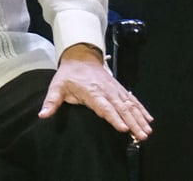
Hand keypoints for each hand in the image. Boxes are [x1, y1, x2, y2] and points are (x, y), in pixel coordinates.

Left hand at [39, 43, 153, 140]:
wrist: (80, 56)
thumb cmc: (68, 74)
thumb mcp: (57, 86)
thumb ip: (51, 102)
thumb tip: (42, 115)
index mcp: (91, 92)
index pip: (104, 107)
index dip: (113, 118)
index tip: (122, 128)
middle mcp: (106, 91)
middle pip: (121, 108)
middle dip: (132, 123)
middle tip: (141, 136)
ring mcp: (115, 89)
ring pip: (130, 105)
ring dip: (139, 118)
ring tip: (147, 131)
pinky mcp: (119, 88)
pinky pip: (132, 99)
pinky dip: (141, 109)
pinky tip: (149, 118)